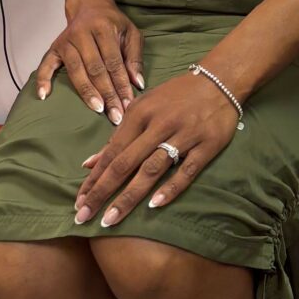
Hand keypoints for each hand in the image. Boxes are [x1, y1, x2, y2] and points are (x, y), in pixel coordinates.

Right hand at [34, 1, 144, 122]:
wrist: (89, 6)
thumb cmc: (112, 23)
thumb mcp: (131, 33)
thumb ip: (135, 57)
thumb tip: (138, 84)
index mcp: (103, 27)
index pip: (113, 62)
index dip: (121, 84)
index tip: (128, 104)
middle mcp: (82, 33)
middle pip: (95, 68)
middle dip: (107, 93)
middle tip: (116, 115)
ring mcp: (65, 41)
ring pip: (76, 71)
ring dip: (87, 92)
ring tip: (98, 109)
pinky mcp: (54, 48)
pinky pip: (46, 65)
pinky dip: (43, 80)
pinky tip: (44, 95)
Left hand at [74, 73, 236, 227]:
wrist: (219, 79)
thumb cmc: (176, 96)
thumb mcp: (144, 107)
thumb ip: (119, 136)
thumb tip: (90, 164)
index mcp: (140, 113)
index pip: (112, 152)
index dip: (94, 178)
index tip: (79, 202)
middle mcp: (159, 124)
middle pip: (125, 163)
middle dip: (102, 192)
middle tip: (84, 216)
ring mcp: (184, 135)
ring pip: (151, 169)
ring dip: (129, 196)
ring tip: (111, 218)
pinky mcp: (207, 145)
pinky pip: (187, 170)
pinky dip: (170, 188)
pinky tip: (154, 206)